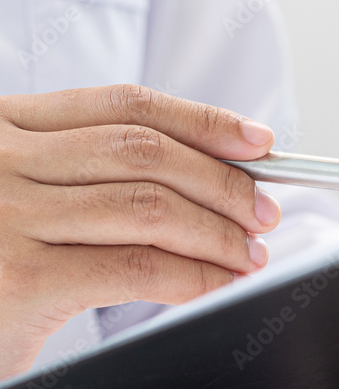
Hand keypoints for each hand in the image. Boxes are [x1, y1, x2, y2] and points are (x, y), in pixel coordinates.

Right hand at [0, 83, 281, 378]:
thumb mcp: (18, 195)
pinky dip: (193, 276)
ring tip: (249, 253)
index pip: (125, 105)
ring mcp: (6, 215)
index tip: (257, 140)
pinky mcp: (19, 279)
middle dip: (223, 181)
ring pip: (149, 206)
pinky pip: (136, 267)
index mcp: (4, 127)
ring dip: (217, 231)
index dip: (203, 120)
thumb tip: (200, 176)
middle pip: (147, 152)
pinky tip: (217, 283)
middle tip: (262, 213)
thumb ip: (83, 174)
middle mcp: (1, 160)